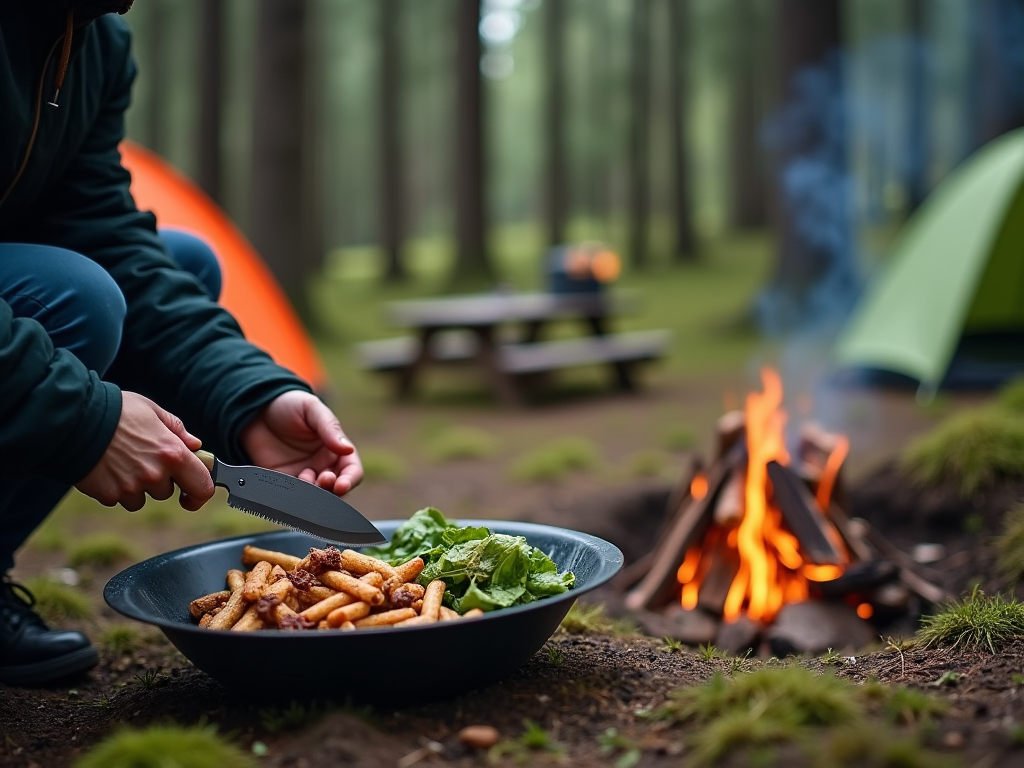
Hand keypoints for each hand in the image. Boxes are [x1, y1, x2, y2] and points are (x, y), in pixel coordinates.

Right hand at [75, 392, 215, 511]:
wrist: (74, 420)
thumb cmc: (116, 411)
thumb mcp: (153, 411)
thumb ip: (177, 430)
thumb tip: (195, 446)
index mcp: (173, 453)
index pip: (202, 487)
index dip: (199, 493)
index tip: (192, 493)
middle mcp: (155, 474)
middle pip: (167, 492)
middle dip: (160, 481)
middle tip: (143, 460)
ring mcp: (132, 487)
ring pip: (142, 499)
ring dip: (137, 486)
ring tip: (121, 462)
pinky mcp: (109, 495)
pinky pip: (119, 499)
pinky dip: (116, 488)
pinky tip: (107, 468)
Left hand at [239, 390, 362, 495]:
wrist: (255, 408)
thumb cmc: (289, 404)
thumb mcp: (311, 409)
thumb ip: (330, 428)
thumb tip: (348, 449)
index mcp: (336, 449)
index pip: (352, 470)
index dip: (350, 480)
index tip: (342, 484)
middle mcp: (322, 465)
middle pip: (336, 488)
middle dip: (332, 489)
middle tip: (322, 480)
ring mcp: (303, 475)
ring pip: (315, 496)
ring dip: (313, 494)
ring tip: (303, 477)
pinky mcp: (282, 481)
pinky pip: (291, 495)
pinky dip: (293, 495)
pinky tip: (289, 484)